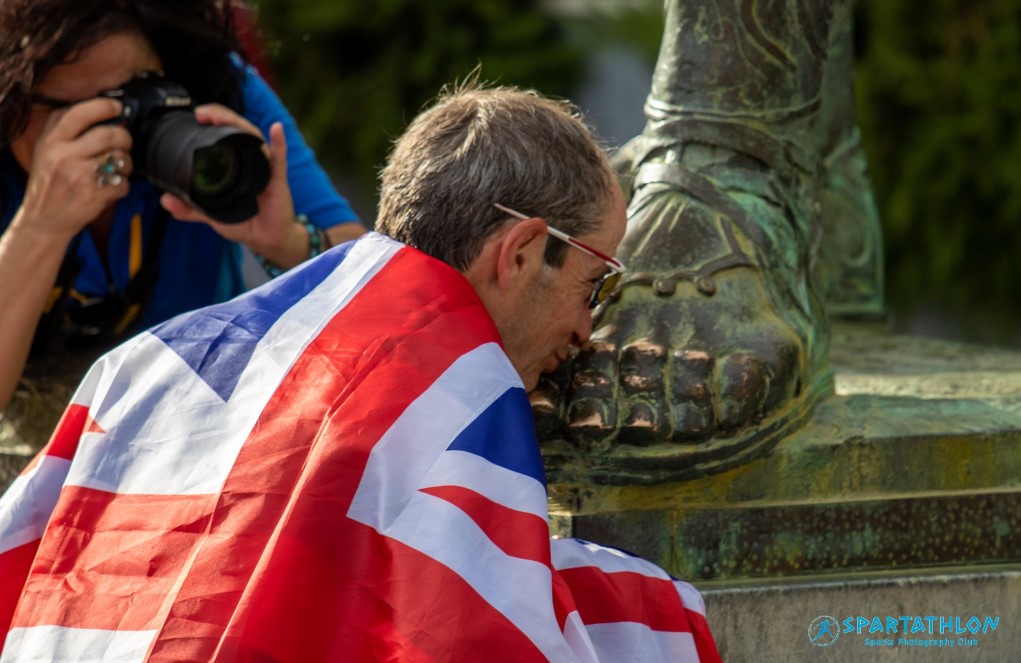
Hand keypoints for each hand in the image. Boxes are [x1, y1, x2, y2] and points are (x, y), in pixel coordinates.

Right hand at [17, 98, 131, 241]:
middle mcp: (64, 156)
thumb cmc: (49, 183)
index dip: (103, 106)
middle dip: (125, 137)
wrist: (44, 220)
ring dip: (126, 162)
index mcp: (52, 141)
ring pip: (120, 158)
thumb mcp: (45, 151)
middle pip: (108, 135)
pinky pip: (123, 183)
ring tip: (118, 167)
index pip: (79, 113)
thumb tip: (95, 110)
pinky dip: (123, 185)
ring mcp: (80, 176)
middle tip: (125, 142)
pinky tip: (112, 187)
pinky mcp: (95, 195)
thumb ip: (64, 129)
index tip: (116, 107)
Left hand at [160, 104, 298, 259]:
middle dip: (221, 116)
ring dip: (238, 124)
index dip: (211, 122)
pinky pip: (279, 158)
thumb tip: (165, 200)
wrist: (266, 239)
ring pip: (254, 139)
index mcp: (235, 164)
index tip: (195, 116)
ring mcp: (265, 167)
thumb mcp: (212, 214)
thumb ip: (190, 208)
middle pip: (238, 130)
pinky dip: (279, 143)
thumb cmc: (245, 222)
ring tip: (221, 117)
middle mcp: (250, 161)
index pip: (224, 136)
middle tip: (202, 113)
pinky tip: (276, 129)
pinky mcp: (277, 179)